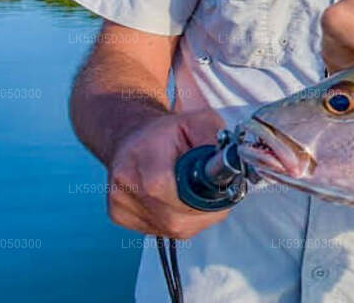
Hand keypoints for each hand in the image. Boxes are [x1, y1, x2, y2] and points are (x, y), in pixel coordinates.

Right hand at [107, 109, 228, 238]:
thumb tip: (233, 164)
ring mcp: (120, 206)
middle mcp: (124, 186)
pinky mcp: (121, 218)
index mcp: (140, 157)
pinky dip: (181, 219)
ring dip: (195, 216)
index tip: (217, 189)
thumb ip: (215, 141)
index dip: (200, 196)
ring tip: (195, 192)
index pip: (165, 189)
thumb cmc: (168, 131)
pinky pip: (165, 231)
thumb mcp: (198, 121)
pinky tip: (178, 200)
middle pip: (175, 218)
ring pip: (173, 229)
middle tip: (214, 192)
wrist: (134, 137)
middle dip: (204, 209)